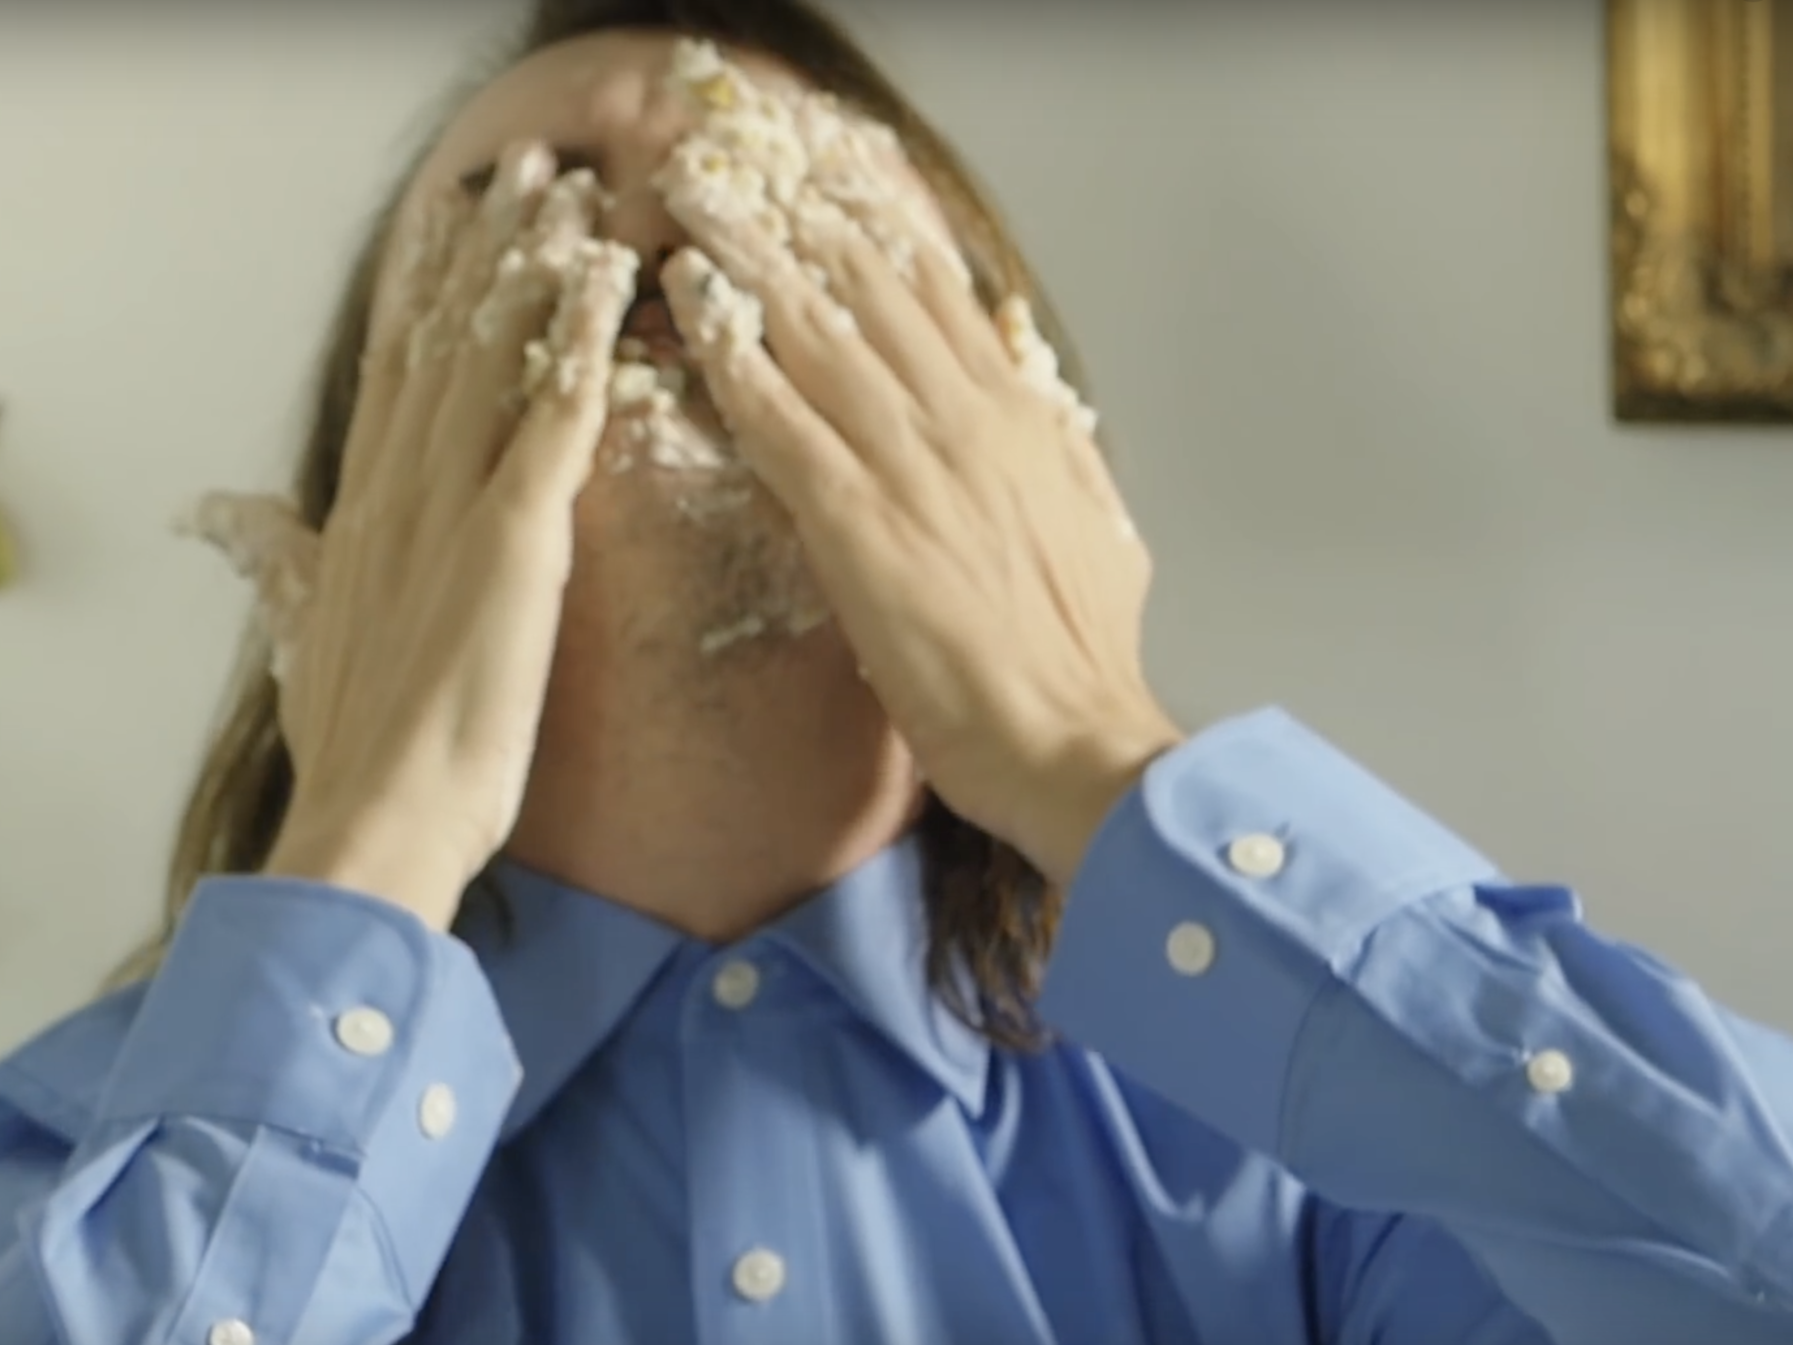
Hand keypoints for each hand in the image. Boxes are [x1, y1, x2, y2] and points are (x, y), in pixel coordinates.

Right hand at [186, 143, 637, 928]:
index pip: (392, 373)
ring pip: (494, 361)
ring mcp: (450, 512)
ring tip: (572, 199)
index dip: (425, 292)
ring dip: (534, 273)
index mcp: (355, 513)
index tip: (448, 225)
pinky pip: (552, 427)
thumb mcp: (297, 636)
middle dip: (486, 248)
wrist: (374, 820)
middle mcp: (395, 493)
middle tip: (524, 173)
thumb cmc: (350, 751)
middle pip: (442, 341)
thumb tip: (223, 517)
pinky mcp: (512, 544)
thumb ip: (274, 562)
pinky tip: (606, 294)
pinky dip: (578, 353)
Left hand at [658, 133, 1180, 886]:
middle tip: (734, 178)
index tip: (826, 193)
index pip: (943, 300)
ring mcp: (910, 464)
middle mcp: (966, 421)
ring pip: (816, 333)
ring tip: (693, 210)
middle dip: (796, 225)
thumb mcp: (1101, 529)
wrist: (1075, 743)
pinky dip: (732, 357)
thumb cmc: (1082, 661)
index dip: (877, 239)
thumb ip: (1063, 456)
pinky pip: (780, 419)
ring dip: (747, 262)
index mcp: (1022, 422)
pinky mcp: (858, 522)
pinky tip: (691, 311)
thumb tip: (1046, 398)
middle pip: (869, 292)